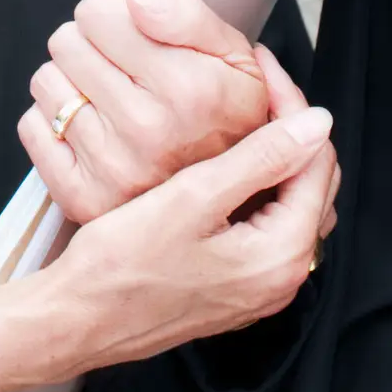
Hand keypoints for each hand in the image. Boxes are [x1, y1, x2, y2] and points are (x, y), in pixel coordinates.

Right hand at [0, 72, 335, 391]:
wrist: (76, 321)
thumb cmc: (121, 268)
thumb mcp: (193, 198)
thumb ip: (262, 157)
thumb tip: (315, 123)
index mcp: (282, 255)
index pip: (315, 160)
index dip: (291, 106)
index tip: (262, 70)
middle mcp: (282, 277)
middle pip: (311, 183)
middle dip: (289, 131)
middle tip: (255, 87)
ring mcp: (260, 286)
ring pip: (289, 203)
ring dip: (274, 158)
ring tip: (241, 118)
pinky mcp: (236, 287)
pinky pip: (266, 227)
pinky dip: (256, 190)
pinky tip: (225, 165)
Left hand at [19, 0, 269, 224]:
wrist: (230, 196)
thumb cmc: (228, 120)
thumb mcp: (237, 57)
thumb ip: (188, 15)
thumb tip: (132, 0)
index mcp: (187, 88)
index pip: (95, 13)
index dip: (113, 16)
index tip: (131, 36)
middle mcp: (146, 130)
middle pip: (65, 42)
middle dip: (91, 46)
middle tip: (122, 70)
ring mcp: (111, 168)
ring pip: (46, 82)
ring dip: (73, 84)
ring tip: (108, 101)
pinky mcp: (81, 197)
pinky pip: (33, 127)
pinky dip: (55, 123)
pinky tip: (93, 130)